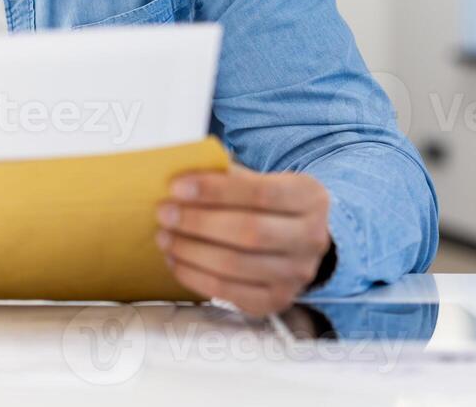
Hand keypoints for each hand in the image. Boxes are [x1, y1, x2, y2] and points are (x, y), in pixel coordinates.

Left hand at [156, 163, 331, 315]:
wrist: (295, 239)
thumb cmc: (266, 203)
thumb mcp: (258, 179)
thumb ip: (226, 176)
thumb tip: (181, 180)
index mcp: (309, 197)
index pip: (261, 193)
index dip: (215, 191)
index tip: (176, 187)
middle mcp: (311, 239)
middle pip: (249, 232)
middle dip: (198, 222)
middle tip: (164, 212)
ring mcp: (297, 274)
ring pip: (236, 266)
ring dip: (190, 251)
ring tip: (164, 237)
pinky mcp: (277, 301)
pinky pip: (229, 293)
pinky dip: (195, 277)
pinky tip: (175, 260)